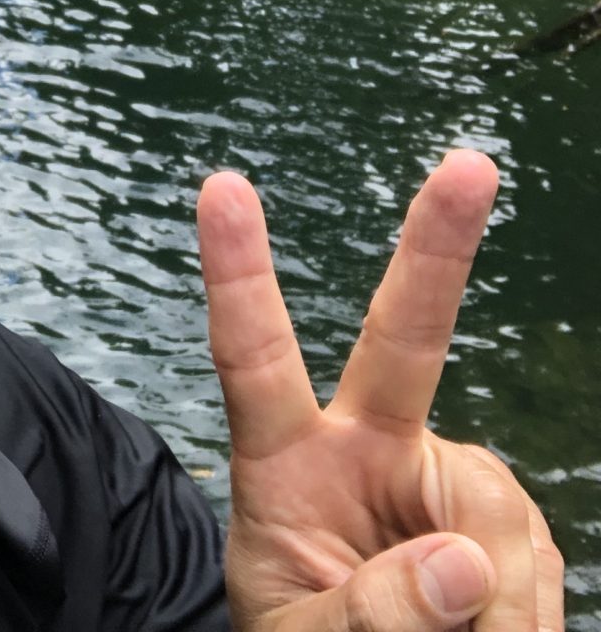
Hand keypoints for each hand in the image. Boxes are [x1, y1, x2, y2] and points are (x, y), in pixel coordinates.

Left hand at [199, 150, 563, 630]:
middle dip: (437, 249)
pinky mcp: (496, 519)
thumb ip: (369, 615)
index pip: (250, 358)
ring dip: (495, 604)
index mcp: (284, 463)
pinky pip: (530, 557)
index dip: (236, 275)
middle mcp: (362, 447)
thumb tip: (465, 561)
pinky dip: (524, 617)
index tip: (220, 185)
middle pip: (403, 339)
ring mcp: (436, 477)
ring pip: (492, 508)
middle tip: (471, 165)